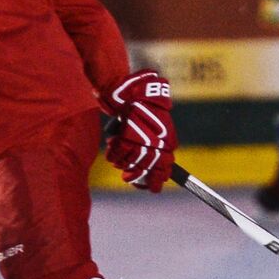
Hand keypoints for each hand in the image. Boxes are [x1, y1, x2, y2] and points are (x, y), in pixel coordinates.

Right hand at [102, 70, 175, 192]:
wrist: (134, 90)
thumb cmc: (147, 106)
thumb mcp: (161, 124)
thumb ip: (160, 143)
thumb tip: (160, 166)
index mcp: (167, 141)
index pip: (164, 168)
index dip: (157, 179)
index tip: (153, 188)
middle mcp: (156, 143)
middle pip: (146, 169)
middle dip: (138, 176)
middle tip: (130, 178)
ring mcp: (141, 140)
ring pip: (129, 163)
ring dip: (122, 164)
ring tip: (119, 160)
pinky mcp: (124, 135)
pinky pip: (116, 154)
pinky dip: (112, 154)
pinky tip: (111, 150)